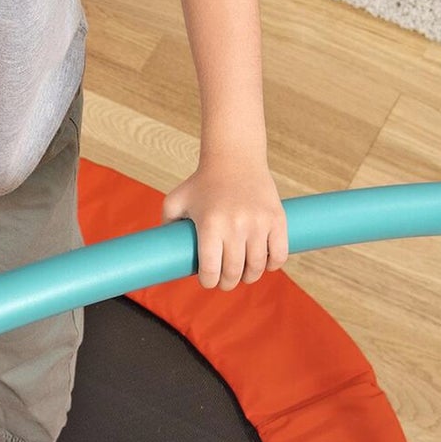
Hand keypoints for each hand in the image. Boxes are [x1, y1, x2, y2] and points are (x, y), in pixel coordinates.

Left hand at [161, 156, 288, 288]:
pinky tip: (265, 264)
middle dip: (227, 283)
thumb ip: (166, 225)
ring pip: (257, 267)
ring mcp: (258, 223)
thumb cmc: (202, 182)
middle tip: (225, 282)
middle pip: (234, 272)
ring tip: (244, 274)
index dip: (208, 282)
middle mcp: (235, 226)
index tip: (208, 281)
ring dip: (249, 277)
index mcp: (209, 225)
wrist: (234, 158)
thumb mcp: (176, 200)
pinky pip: (278, 254)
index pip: (210, 269)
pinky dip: (272, 265)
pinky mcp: (277, 219)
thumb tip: (162, 252)